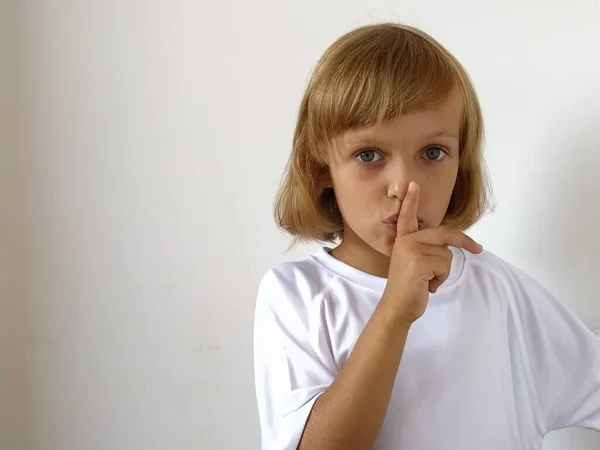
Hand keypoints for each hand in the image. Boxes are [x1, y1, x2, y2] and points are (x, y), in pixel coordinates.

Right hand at [381, 181, 482, 324]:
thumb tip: (448, 247)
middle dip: (464, 241)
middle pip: (444, 234)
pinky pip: (445, 265)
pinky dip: (441, 278)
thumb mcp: (415, 264)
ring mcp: (412, 250)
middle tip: (479, 249)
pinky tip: (427, 285)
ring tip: (427, 281)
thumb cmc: (408, 288)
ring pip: (447, 254)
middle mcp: (406, 241)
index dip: (411, 201)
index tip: (414, 184)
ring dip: (443, 271)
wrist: (397, 307)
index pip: (408, 217)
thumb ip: (425, 250)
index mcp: (403, 241)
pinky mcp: (420, 261)